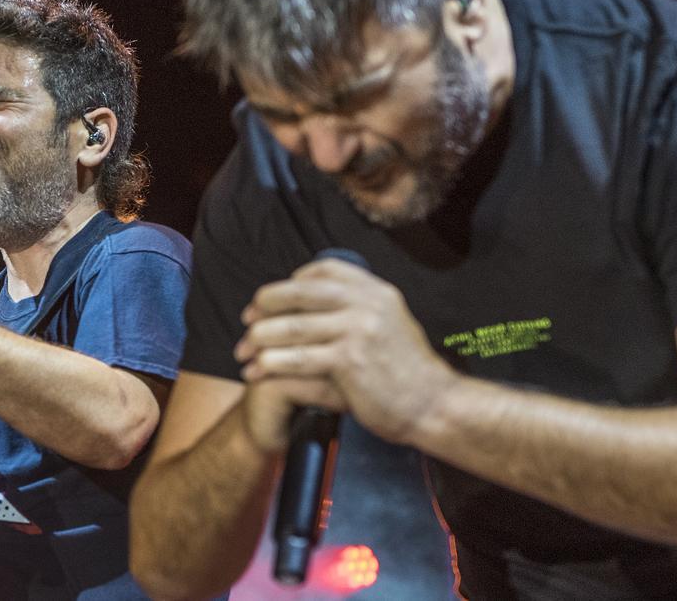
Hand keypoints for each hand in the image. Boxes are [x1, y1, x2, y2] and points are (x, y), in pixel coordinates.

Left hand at [234, 258, 457, 445]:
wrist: (433, 404)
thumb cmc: (407, 372)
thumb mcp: (389, 324)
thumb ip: (357, 309)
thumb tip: (314, 304)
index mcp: (376, 291)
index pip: (323, 270)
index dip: (291, 282)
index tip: (272, 299)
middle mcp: (367, 303)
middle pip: (299, 293)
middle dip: (265, 306)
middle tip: (246, 322)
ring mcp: (357, 329)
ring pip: (292, 327)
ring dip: (260, 339)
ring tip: (243, 352)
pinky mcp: (348, 360)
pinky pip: (296, 358)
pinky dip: (270, 365)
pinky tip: (256, 373)